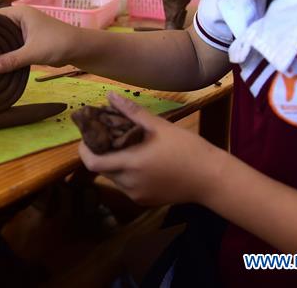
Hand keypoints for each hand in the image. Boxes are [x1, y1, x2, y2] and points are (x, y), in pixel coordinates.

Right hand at [0, 5, 79, 72]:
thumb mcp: (33, 52)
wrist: (80, 49)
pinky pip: (10, 45)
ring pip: (2, 37)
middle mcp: (19, 18)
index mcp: (19, 13)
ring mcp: (23, 29)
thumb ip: (11, 60)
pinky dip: (4, 52)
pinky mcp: (27, 40)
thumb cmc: (59, 43)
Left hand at [78, 93, 226, 205]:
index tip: (87, 136)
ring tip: (122, 147)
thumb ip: (131, 112)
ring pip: (113, 179)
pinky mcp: (145, 201)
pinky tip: (136, 161)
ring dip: (112, 164)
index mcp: (131, 164)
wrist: (211, 178)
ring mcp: (137, 195)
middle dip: (99, 153)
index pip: (92, 162)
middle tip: (105, 137)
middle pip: (101, 170)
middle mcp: (130, 184)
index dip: (84, 150)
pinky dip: (125, 174)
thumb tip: (110, 96)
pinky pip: (126, 187)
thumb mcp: (159, 126)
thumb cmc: (187, 149)